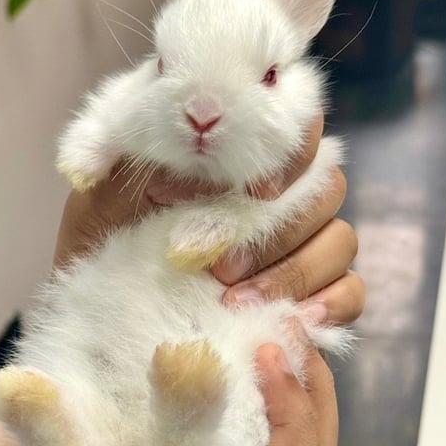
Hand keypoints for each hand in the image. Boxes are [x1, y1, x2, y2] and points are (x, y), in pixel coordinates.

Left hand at [54, 112, 364, 325]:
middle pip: (326, 187)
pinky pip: (350, 289)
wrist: (95, 307)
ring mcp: (298, 243)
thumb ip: (143, 162)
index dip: (287, 155)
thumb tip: (202, 154)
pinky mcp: (307, 291)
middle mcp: (277, 193)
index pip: (296, 127)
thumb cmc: (100, 241)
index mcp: (234, 157)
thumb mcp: (103, 196)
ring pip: (339, 239)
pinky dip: (330, 302)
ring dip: (295, 270)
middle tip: (221, 265)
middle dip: (278, 229)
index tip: (253, 191)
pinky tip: (292, 319)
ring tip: (236, 301)